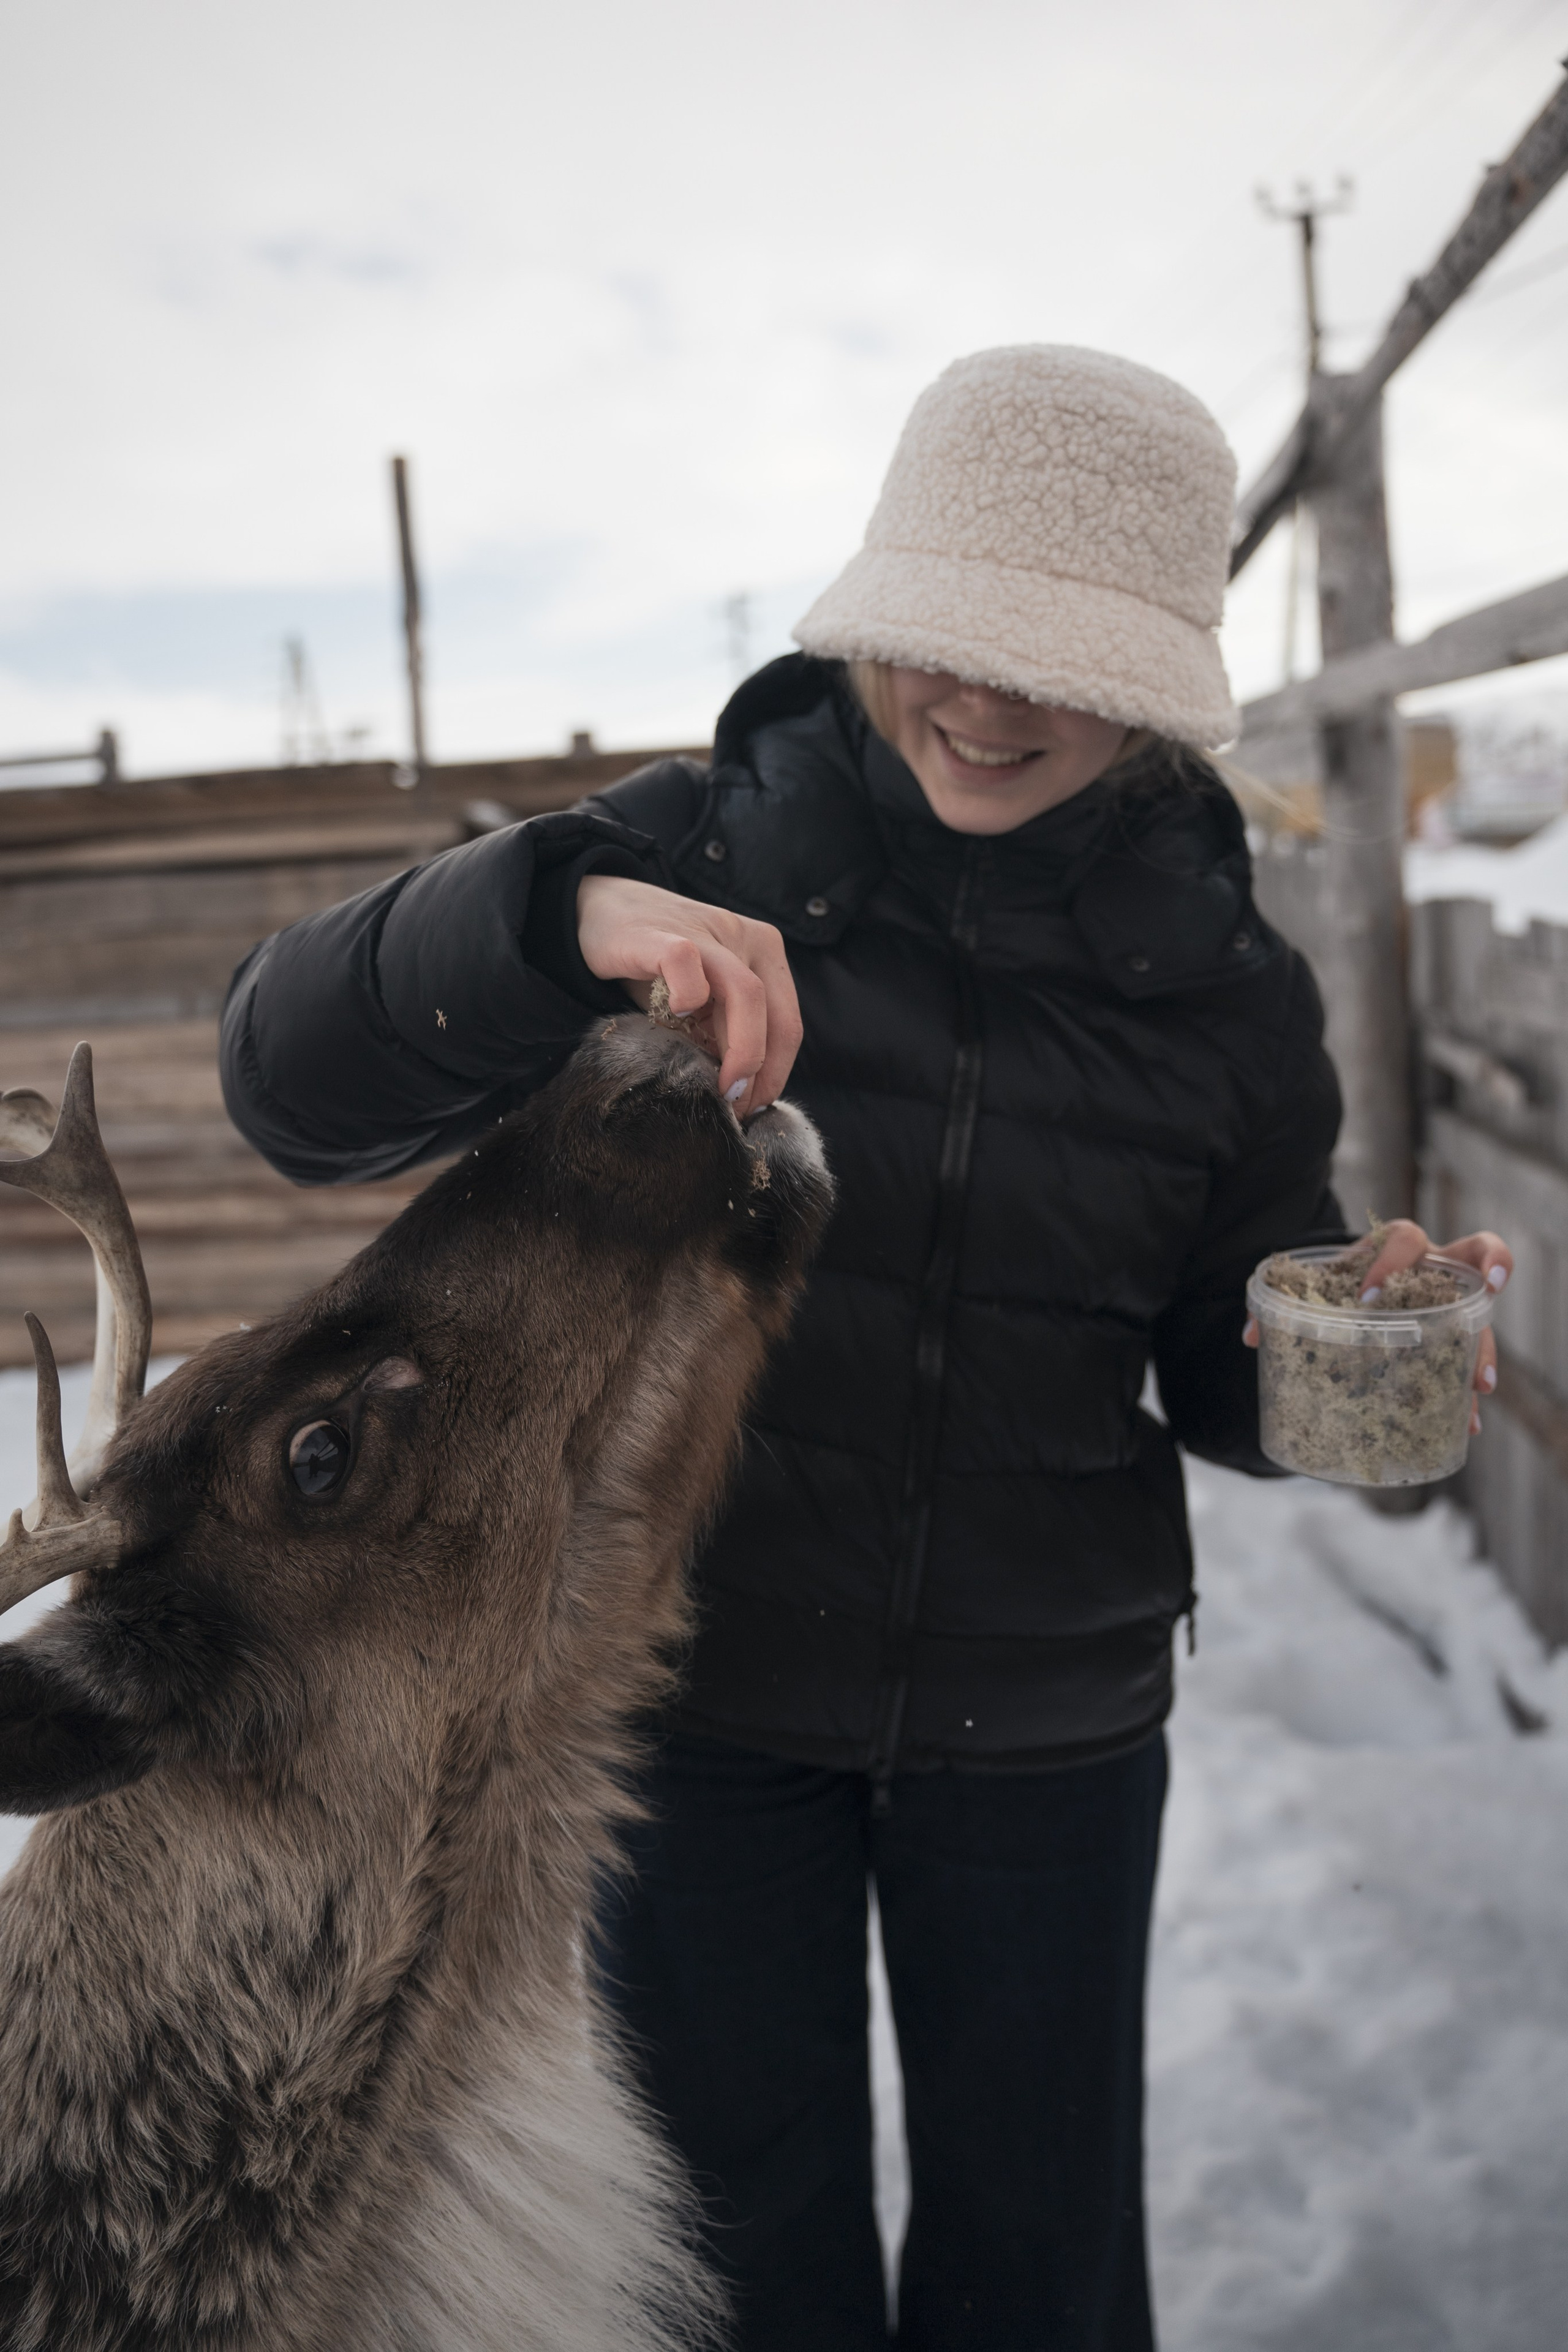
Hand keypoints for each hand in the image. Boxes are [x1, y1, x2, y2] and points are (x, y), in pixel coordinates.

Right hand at [577, 873, 802, 1112]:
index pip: (788, 1025)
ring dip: (741, 1052)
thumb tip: (741, 1094)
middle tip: (733, 1109)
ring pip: (746, 994)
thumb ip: (723, 1031)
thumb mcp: (702, 998)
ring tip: (717, 1087)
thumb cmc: (654, 962)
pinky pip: (686, 963)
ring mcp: (706, 932)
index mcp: (763, 951)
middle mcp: (744, 937)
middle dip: (760, 1074)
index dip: (775, 1075)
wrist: (601, 907)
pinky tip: (676, 1017)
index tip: (750, 1107)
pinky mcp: (661, 934)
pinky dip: (688, 996)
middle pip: (775, 1016)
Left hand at [1242, 1219, 1512, 1434]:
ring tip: (1478, 1385)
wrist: (1354, 1288)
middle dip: (1489, 1263)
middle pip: (1475, 1249)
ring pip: (1480, 1315)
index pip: (1401, 1238)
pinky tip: (1467, 1423)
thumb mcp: (1314, 1286)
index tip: (1368, 1297)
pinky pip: (1470, 1361)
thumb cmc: (1338, 1283)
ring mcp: (1451, 1302)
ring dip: (1482, 1349)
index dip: (1389, 1263)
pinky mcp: (1454, 1338)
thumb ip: (1282, 1303)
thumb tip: (1252, 1334)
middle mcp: (1433, 1268)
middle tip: (1487, 1291)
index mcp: (1393, 1247)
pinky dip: (1466, 1393)